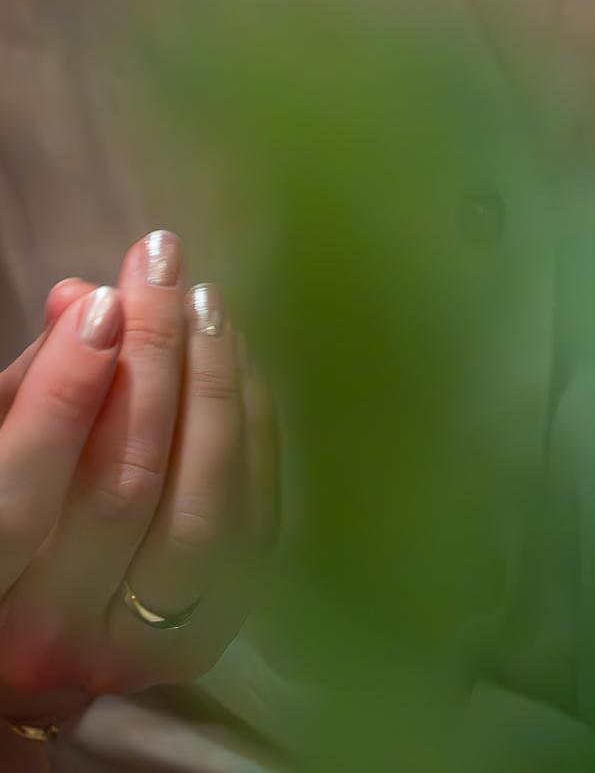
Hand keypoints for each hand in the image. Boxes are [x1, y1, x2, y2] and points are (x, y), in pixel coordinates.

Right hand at [0, 234, 277, 739]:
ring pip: (200, 508)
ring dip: (212, 386)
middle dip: (152, 356)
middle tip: (161, 265)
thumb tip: (82, 299)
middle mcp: (55, 638)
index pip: (18, 501)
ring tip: (205, 300)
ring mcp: (140, 648)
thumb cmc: (14, 514)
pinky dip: (249, 426)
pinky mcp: (212, 632)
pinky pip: (251, 517)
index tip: (102, 301)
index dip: (64, 397)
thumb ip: (27, 387)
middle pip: (123, 488)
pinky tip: (233, 355)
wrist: (48, 629)